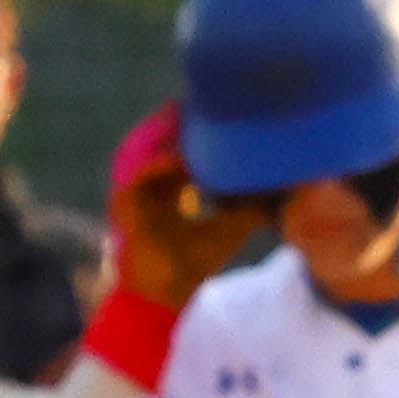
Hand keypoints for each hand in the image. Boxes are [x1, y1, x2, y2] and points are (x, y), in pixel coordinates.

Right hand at [106, 103, 271, 315]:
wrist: (164, 295)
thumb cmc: (192, 266)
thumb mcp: (228, 230)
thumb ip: (247, 210)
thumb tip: (276, 194)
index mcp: (168, 191)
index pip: (180, 151)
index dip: (195, 133)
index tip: (216, 115)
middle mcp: (149, 187)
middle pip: (160, 142)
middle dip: (177, 123)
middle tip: (198, 102)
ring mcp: (133, 193)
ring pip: (145, 151)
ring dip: (163, 134)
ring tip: (182, 116)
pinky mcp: (122, 204)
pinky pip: (137, 176)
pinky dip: (155, 165)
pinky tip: (177, 157)